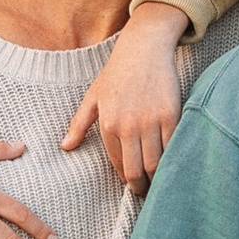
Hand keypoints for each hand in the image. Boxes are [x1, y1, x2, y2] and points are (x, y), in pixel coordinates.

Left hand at [62, 0, 189, 188]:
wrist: (144, 48)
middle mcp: (129, 126)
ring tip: (159, 181)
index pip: (117, 164)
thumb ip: (79, 124)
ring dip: (158, 177)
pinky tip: (172, 162)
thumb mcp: (93, 97)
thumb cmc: (116, 73)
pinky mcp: (171, 115)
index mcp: (108, 124)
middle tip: (144, 190)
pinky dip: (172, 158)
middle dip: (140, 186)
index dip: (125, 178)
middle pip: (136, 170)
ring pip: (156, 163)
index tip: (131, 182)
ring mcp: (151, 121)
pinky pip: (173, 146)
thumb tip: (65, 147)